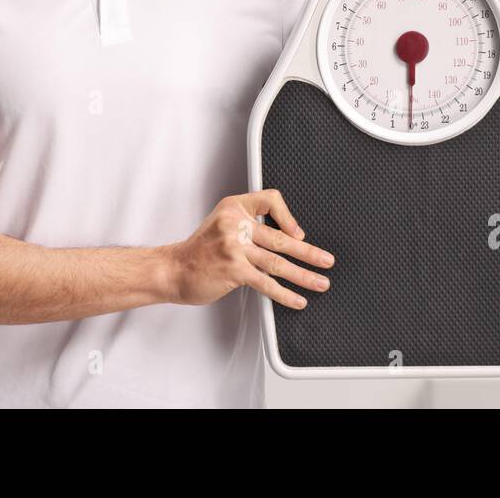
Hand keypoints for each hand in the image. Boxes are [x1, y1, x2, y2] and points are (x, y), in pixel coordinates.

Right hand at [165, 190, 334, 309]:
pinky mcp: (234, 270)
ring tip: (320, 282)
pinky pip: (266, 283)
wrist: (173, 269)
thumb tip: (284, 236)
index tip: (298, 232)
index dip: (288, 216)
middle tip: (327, 261)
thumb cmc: (198, 250)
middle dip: (308, 252)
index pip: (270, 199)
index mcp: (234, 207)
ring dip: (303, 275)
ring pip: (277, 262)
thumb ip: (248, 224)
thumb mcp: (221, 223)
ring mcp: (234, 247)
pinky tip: (297, 299)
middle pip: (280, 237)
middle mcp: (235, 224)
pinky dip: (285, 294)